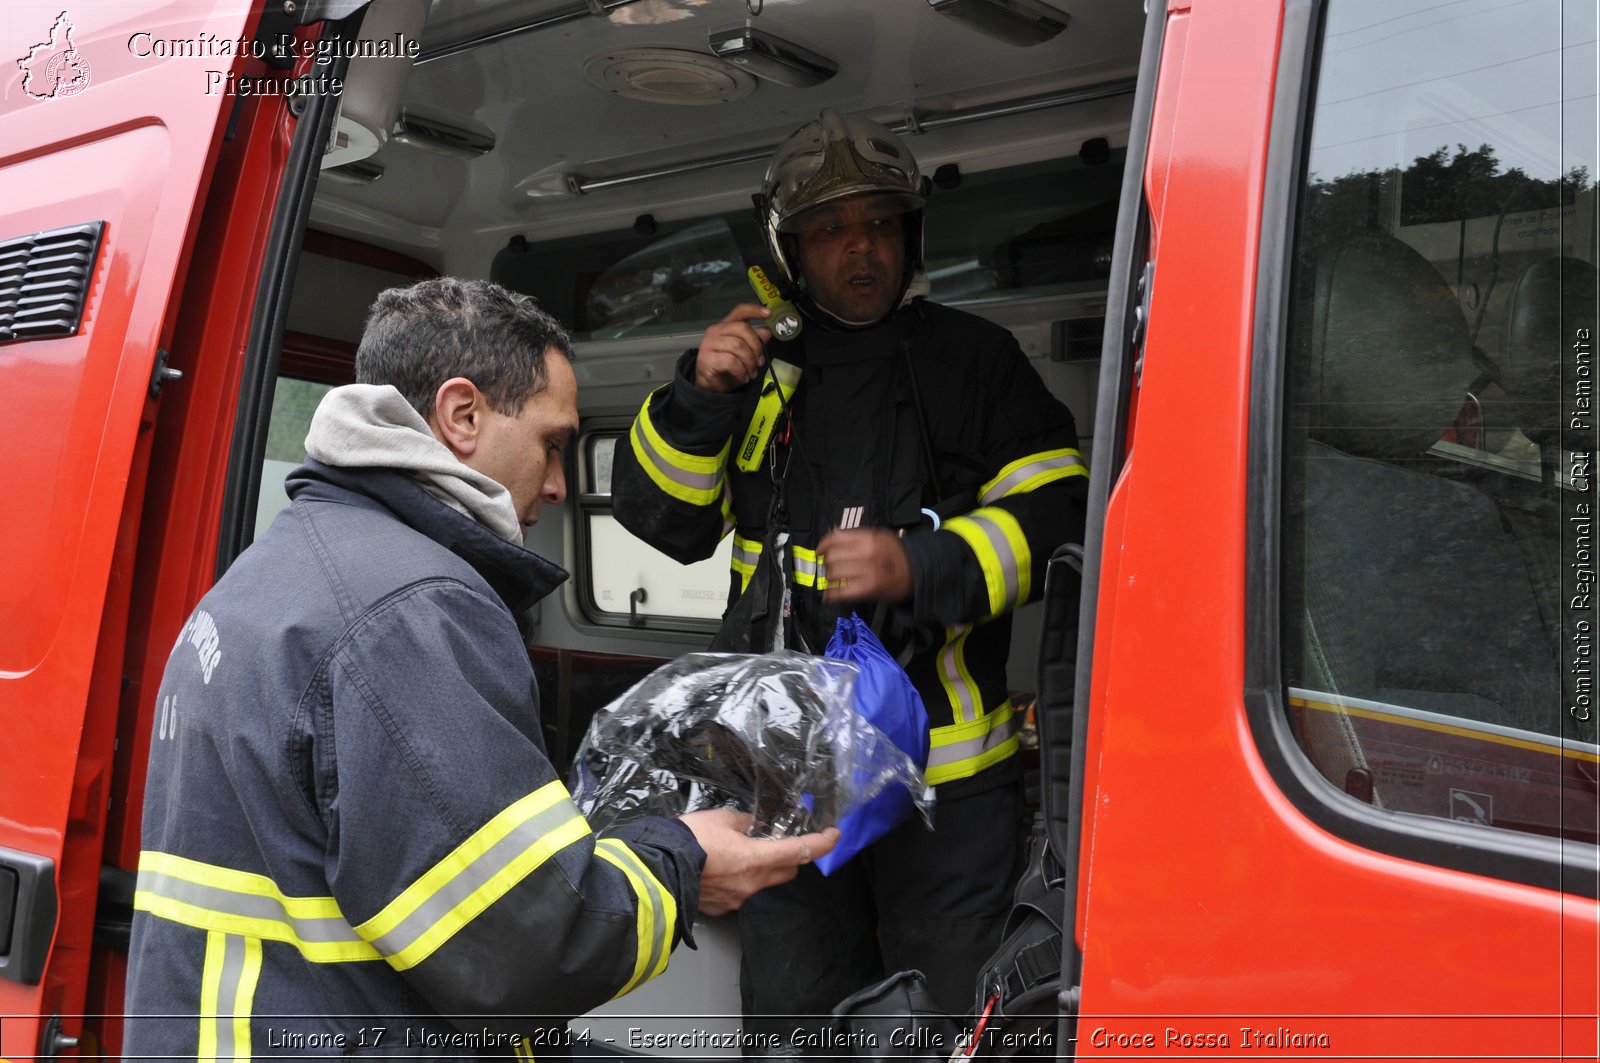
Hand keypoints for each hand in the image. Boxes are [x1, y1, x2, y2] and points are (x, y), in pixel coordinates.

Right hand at [679, 809, 839, 914]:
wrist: (656, 869)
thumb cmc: (687, 841)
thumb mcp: (720, 818)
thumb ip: (744, 822)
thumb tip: (752, 825)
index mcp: (756, 859)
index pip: (801, 851)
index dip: (821, 843)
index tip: (833, 835)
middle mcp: (752, 884)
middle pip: (788, 871)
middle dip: (791, 856)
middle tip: (779, 841)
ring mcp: (738, 899)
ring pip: (764, 883)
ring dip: (761, 868)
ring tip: (739, 852)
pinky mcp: (723, 908)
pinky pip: (741, 892)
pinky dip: (739, 880)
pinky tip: (720, 869)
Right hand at [693, 304, 772, 392]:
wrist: (711, 387)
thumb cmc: (728, 368)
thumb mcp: (746, 353)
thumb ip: (755, 341)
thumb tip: (767, 331)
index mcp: (726, 326)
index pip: (740, 311)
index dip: (754, 310)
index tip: (769, 313)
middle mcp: (715, 331)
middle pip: (742, 328)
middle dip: (756, 346)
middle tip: (759, 362)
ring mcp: (709, 344)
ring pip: (738, 346)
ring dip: (749, 362)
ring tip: (751, 372)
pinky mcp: (706, 359)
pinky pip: (731, 361)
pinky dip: (741, 371)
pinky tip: (742, 377)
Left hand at [818, 528, 912, 603]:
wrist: (916, 572)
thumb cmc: (897, 554)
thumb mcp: (879, 536)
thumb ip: (857, 536)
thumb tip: (833, 535)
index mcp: (868, 539)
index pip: (835, 538)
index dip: (822, 545)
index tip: (819, 551)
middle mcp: (866, 554)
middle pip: (831, 557)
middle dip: (825, 563)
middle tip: (828, 567)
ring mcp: (867, 572)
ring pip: (833, 574)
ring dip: (829, 579)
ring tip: (832, 581)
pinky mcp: (868, 589)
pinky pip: (840, 592)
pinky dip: (831, 595)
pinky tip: (830, 596)